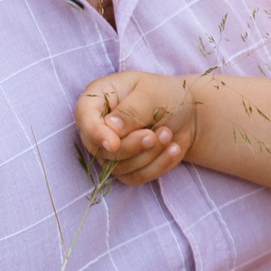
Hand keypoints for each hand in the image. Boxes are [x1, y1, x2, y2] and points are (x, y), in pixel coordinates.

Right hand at [74, 70, 200, 184]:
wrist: (187, 113)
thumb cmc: (166, 95)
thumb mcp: (152, 94)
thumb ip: (132, 110)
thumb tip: (111, 127)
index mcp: (99, 97)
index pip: (84, 116)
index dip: (95, 132)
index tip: (114, 144)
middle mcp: (98, 124)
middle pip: (99, 148)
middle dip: (131, 146)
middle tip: (156, 135)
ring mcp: (109, 148)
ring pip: (118, 166)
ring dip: (149, 155)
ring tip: (168, 134)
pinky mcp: (125, 166)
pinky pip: (133, 177)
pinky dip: (157, 166)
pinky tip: (174, 149)